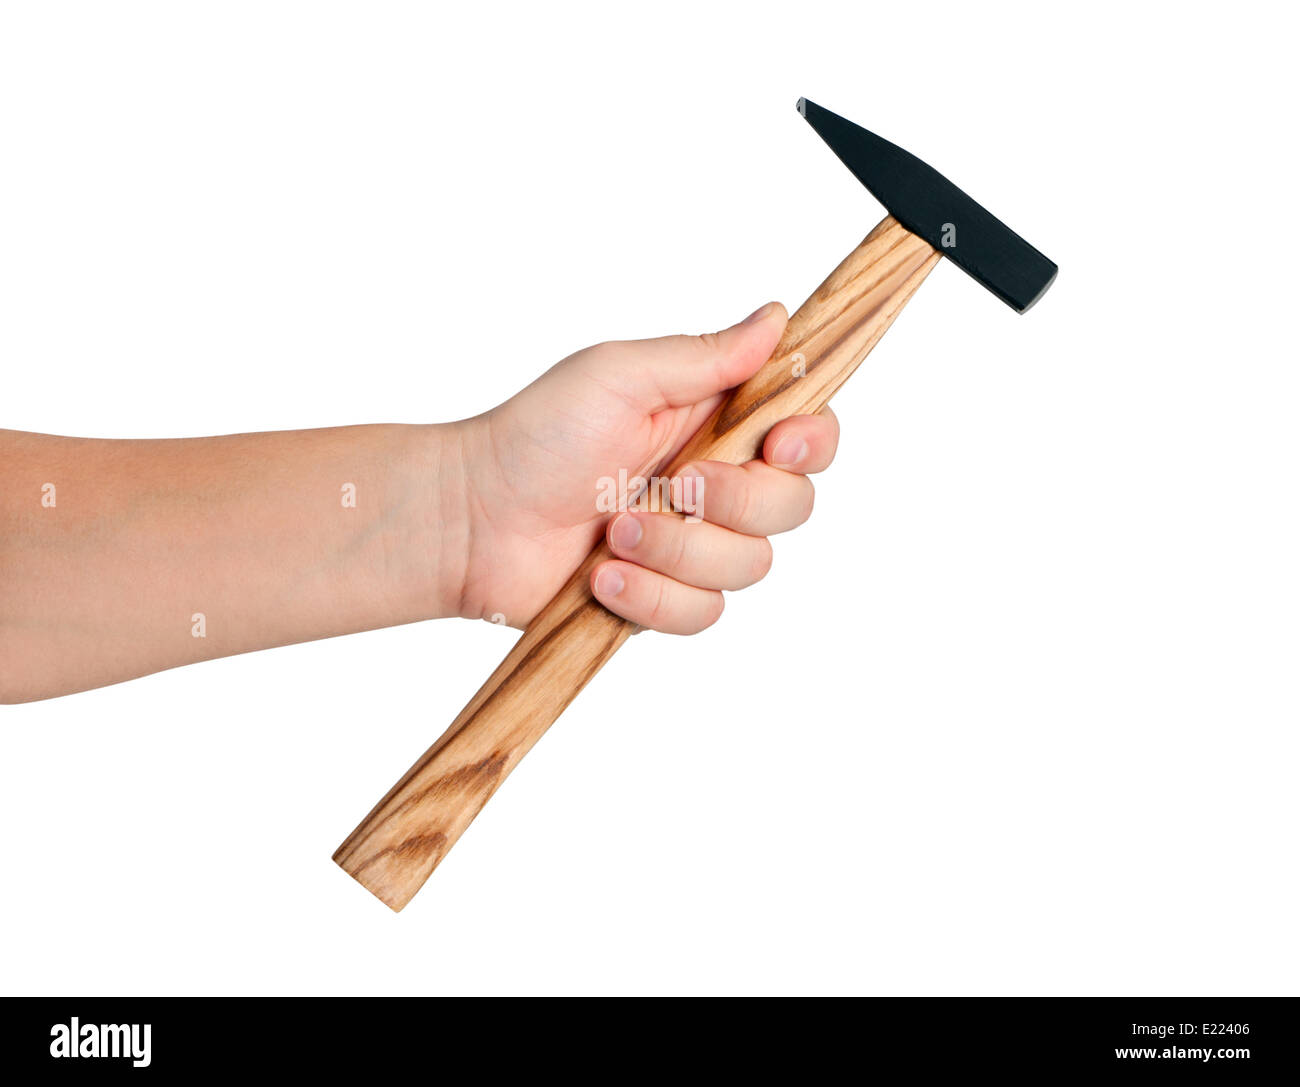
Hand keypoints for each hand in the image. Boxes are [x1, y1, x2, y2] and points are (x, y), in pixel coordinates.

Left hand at [451, 302, 840, 631]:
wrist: (471, 520)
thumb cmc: (535, 436)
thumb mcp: (619, 376)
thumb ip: (704, 356)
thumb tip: (776, 318)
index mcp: (712, 423)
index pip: (806, 435)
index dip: (811, 444)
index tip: (777, 447)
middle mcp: (713, 484)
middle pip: (792, 507)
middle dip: (734, 502)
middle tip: (672, 484)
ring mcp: (691, 546)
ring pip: (748, 566)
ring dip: (676, 550)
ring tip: (611, 532)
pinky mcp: (664, 597)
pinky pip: (702, 613)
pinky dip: (652, 596)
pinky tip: (603, 576)